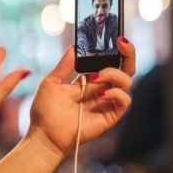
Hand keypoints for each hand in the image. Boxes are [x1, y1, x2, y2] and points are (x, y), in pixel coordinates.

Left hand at [29, 38, 135, 156]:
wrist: (44, 134)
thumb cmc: (44, 110)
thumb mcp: (50, 82)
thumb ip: (64, 65)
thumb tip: (73, 47)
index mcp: (87, 80)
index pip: (108, 62)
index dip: (113, 50)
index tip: (113, 37)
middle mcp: (100, 89)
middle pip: (124, 68)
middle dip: (127, 53)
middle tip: (121, 42)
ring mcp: (106, 102)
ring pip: (126, 81)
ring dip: (113, 73)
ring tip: (95, 77)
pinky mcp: (110, 115)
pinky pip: (124, 100)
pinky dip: (116, 93)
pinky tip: (100, 94)